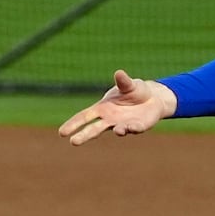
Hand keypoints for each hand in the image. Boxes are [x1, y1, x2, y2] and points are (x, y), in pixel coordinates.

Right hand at [58, 69, 176, 145]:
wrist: (152, 98)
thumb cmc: (134, 91)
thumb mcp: (128, 85)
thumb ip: (123, 81)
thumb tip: (119, 73)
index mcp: (102, 108)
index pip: (84, 117)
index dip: (73, 124)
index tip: (62, 132)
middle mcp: (110, 119)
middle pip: (94, 129)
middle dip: (84, 135)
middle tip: (73, 142)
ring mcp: (123, 124)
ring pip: (117, 130)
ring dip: (117, 130)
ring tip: (117, 130)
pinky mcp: (137, 126)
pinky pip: (134, 129)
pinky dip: (133, 128)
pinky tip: (131, 127)